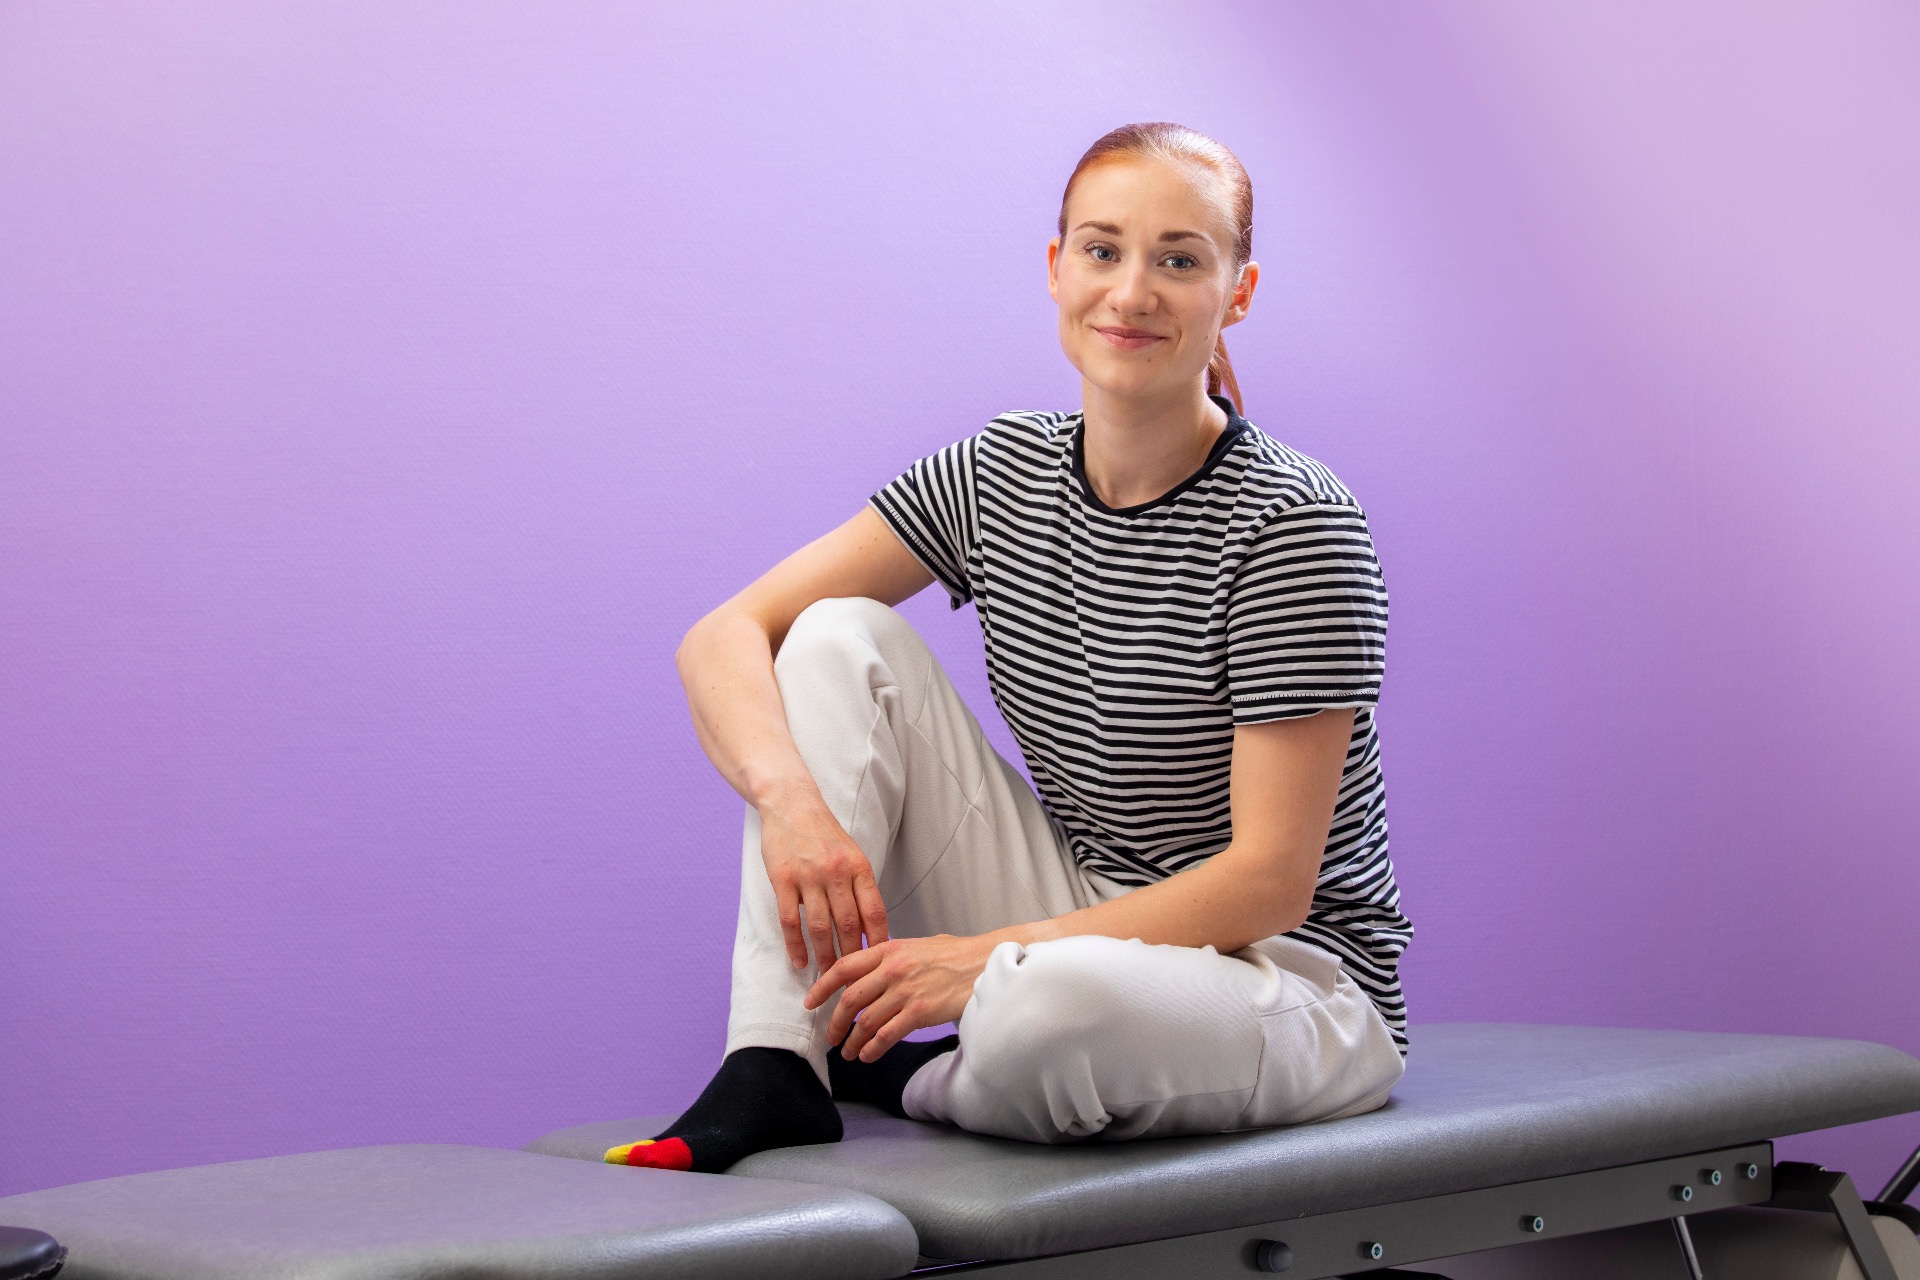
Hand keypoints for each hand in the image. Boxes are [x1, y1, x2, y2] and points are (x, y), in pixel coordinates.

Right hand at [759, 788, 887, 968]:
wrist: (791, 804)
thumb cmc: (824, 834)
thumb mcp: (852, 855)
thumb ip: (860, 888)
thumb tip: (871, 928)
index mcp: (859, 867)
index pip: (874, 913)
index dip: (878, 942)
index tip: (879, 965)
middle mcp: (837, 872)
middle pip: (849, 925)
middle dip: (853, 957)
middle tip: (855, 982)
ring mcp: (809, 876)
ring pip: (821, 928)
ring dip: (825, 957)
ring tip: (828, 977)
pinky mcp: (783, 879)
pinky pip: (790, 921)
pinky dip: (795, 946)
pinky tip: (800, 962)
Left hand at [805, 934, 999, 1061]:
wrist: (986, 962)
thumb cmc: (956, 955)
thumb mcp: (917, 945)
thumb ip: (891, 957)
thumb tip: (869, 972)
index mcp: (889, 949)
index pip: (844, 967)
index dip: (822, 987)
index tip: (811, 1002)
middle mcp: (893, 969)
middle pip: (850, 999)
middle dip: (836, 1022)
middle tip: (831, 1036)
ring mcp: (906, 991)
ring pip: (866, 1021)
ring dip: (853, 1041)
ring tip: (848, 1053)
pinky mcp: (920, 1012)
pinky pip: (886, 1036)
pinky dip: (873, 1049)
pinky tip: (868, 1056)